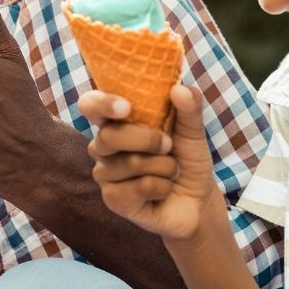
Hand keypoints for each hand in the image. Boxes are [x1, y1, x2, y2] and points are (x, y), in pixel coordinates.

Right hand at [80, 83, 219, 240]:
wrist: (198, 199)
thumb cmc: (187, 159)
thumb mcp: (193, 130)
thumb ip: (189, 107)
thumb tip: (180, 88)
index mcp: (116, 122)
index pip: (91, 105)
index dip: (101, 103)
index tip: (126, 107)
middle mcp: (103, 146)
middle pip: (109, 136)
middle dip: (148, 140)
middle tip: (169, 145)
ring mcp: (105, 174)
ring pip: (131, 163)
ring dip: (164, 167)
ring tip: (171, 170)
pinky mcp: (113, 200)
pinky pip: (140, 187)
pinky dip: (163, 186)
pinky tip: (164, 190)